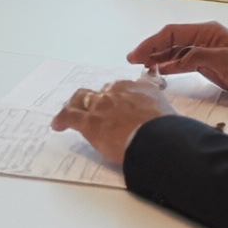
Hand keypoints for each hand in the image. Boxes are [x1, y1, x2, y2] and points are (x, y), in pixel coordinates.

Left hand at [51, 77, 179, 163]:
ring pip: (82, 99)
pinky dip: (62, 120)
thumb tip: (165, 121)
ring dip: (76, 106)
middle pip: (101, 93)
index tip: (117, 106)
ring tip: (72, 113)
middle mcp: (118, 91)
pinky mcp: (90, 121)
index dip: (117, 98)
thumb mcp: (169, 114)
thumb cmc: (168, 131)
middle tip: (95, 111)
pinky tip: (57, 125)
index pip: (122, 89)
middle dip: (97, 100)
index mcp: (139, 88)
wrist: (158, 139)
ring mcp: (102, 105)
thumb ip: (161, 112)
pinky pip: (70, 116)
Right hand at [127, 23, 227, 96]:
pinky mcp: (207, 63)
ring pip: (174, 51)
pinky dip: (169, 65)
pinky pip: (182, 61)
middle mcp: (203, 38)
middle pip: (170, 40)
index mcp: (206, 31)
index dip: (152, 43)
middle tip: (134, 61)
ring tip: (143, 67)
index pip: (171, 33)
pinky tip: (160, 71)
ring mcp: (204, 50)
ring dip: (158, 58)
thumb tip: (171, 62)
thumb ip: (195, 58)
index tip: (138, 54)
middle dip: (151, 49)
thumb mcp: (222, 60)